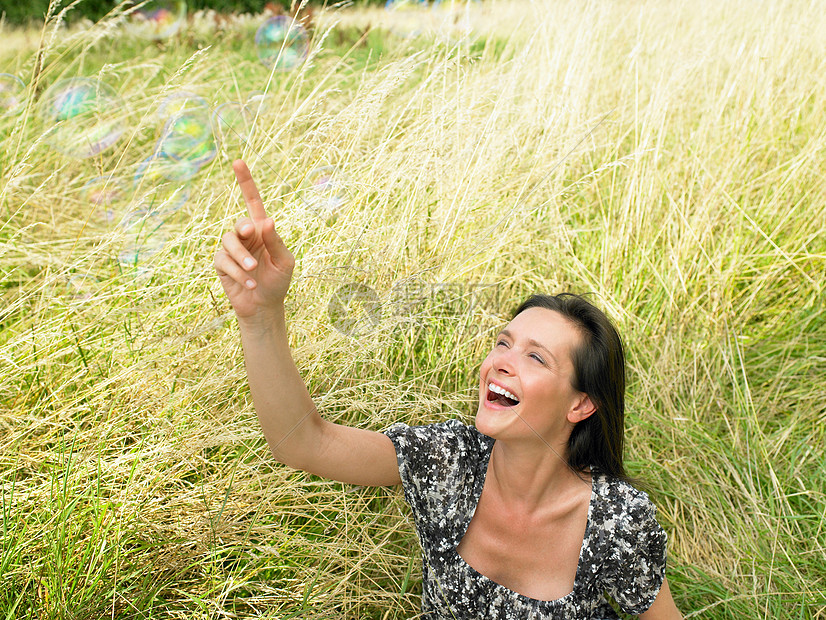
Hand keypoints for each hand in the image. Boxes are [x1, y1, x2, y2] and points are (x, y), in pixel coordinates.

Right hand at [214, 160, 294, 319]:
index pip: (253, 201)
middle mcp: (246, 236)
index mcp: (263, 230)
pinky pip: (223, 261)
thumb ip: (275, 241)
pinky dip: (237, 272)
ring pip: (228, 241)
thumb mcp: (284, 261)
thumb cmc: (278, 282)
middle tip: (250, 237)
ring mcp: (232, 249)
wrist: (264, 306)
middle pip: (239, 224)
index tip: (238, 162)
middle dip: (244, 232)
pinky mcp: (221, 264)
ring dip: (241, 257)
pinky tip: (248, 283)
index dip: (245, 182)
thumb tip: (267, 220)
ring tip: (253, 271)